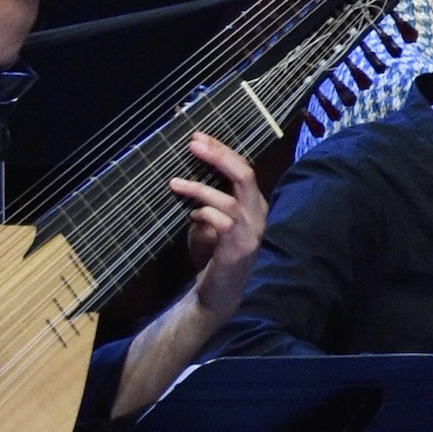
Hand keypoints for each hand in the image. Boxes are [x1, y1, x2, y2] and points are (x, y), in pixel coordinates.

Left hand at [166, 133, 266, 318]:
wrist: (219, 294)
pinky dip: (204, 213)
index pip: (243, 167)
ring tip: (175, 183)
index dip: (222, 150)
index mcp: (254, 203)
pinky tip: (191, 216)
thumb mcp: (211, 221)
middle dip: (218, 156)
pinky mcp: (239, 248)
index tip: (198, 137)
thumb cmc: (213, 255)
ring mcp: (251, 231)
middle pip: (244, 174)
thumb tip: (183, 173)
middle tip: (193, 144)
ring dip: (199, 188)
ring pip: (229, 199)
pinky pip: (222, 222)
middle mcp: (258, 213)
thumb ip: (207, 200)